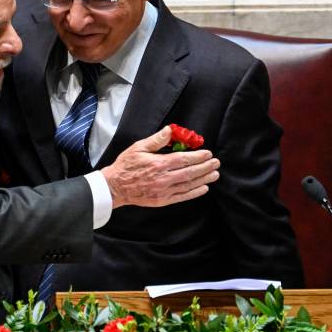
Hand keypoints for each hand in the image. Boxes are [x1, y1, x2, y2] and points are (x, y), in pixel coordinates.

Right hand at [101, 126, 219, 207]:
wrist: (115, 186)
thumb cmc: (126, 166)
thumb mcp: (138, 147)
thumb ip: (156, 140)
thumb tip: (170, 131)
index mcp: (158, 164)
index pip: (184, 159)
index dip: (198, 157)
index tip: (208, 154)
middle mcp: (163, 178)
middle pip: (190, 172)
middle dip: (205, 167)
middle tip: (216, 163)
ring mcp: (164, 190)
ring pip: (189, 185)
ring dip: (203, 179)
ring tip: (214, 174)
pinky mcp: (162, 200)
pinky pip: (182, 196)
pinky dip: (194, 192)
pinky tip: (203, 188)